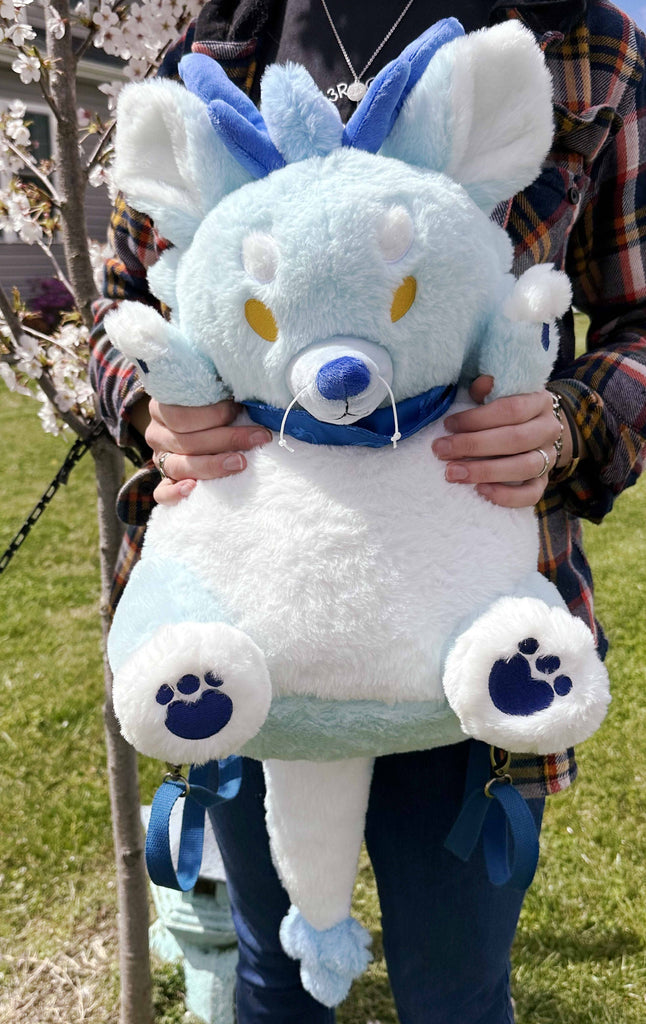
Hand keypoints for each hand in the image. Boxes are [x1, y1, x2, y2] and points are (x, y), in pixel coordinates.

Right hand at [144, 399, 271, 504]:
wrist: (199, 421)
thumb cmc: (212, 403)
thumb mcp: (213, 392)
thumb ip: (221, 393)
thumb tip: (250, 399)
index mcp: (162, 407)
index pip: (181, 415)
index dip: (213, 414)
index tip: (240, 409)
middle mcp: (156, 433)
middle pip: (186, 442)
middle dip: (227, 439)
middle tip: (258, 438)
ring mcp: (159, 458)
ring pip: (178, 466)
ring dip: (212, 465)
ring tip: (240, 462)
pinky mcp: (165, 480)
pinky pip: (161, 493)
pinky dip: (175, 493)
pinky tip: (192, 489)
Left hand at [431, 376, 574, 507]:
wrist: (532, 429)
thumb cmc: (504, 410)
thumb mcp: (497, 392)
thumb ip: (487, 388)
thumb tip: (479, 386)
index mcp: (539, 402)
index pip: (511, 409)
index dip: (477, 418)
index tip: (448, 425)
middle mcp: (549, 429)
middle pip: (515, 439)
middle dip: (473, 445)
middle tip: (441, 450)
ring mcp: (549, 457)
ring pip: (524, 467)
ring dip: (484, 471)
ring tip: (453, 473)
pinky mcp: (543, 482)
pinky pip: (531, 494)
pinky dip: (506, 496)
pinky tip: (480, 491)